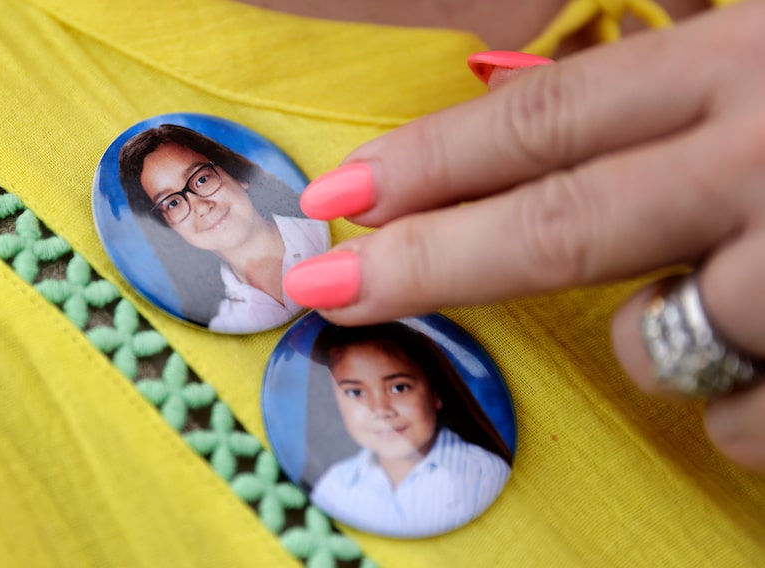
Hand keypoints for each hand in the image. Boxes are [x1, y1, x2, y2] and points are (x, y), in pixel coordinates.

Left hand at [283, 1, 764, 469]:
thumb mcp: (759, 59)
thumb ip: (656, 99)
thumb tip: (518, 108)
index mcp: (735, 68)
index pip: (544, 122)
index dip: (429, 164)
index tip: (335, 198)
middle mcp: (759, 156)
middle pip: (553, 227)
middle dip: (428, 266)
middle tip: (325, 289)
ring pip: (648, 344)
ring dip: (639, 343)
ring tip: (706, 307)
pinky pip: (737, 422)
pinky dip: (729, 410)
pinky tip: (764, 365)